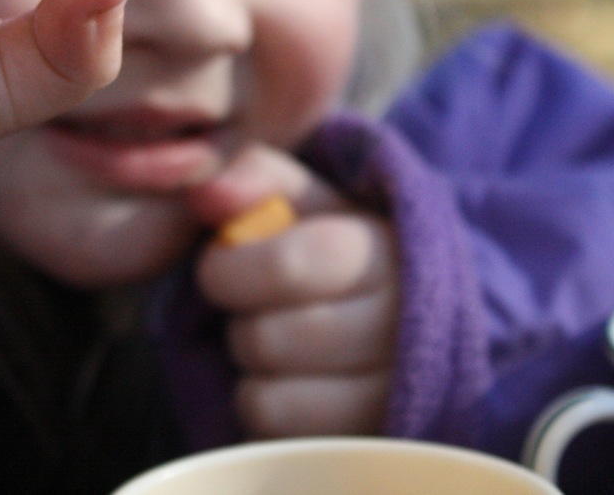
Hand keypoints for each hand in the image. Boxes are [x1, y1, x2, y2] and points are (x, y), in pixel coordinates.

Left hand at [189, 145, 398, 437]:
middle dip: (242, 319)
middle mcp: (406, 326)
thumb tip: (207, 191)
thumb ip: (257, 177)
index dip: (232, 270)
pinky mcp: (371, 436)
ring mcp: (395, 394)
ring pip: (271, 395)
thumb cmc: (336, 246)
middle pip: (270, 340)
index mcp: (390, 250)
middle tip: (258, 305)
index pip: (290, 265)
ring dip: (253, 365)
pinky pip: (278, 430)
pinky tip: (289, 377)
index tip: (223, 263)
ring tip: (280, 340)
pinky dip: (263, 402)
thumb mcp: (307, 197)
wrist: (400, 315)